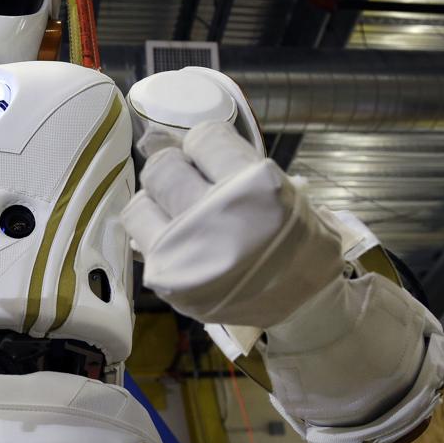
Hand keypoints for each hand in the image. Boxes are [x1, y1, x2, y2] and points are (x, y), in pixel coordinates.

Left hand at [120, 121, 342, 327]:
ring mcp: (189, 253)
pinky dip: (153, 233)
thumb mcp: (282, 191)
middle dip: (174, 168)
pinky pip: (140, 239)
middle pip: (162, 168)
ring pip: (139, 205)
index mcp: (258, 188)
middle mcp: (219, 217)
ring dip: (156, 202)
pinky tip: (174, 237)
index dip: (203, 144)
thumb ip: (231, 167)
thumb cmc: (292, 238)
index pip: (202, 138)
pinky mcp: (169, 281)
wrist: (304, 303)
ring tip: (176, 210)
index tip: (207, 155)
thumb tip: (176, 144)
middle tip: (188, 180)